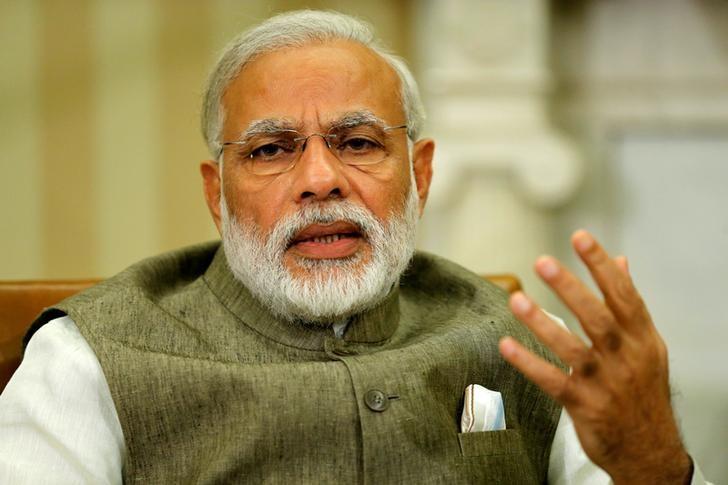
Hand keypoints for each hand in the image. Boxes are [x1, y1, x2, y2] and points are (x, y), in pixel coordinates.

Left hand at [499, 230, 691, 483]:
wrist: (650, 450)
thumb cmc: (642, 390)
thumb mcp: (648, 345)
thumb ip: (629, 304)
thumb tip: (621, 261)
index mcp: (642, 338)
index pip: (623, 294)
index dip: (601, 265)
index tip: (580, 237)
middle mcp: (626, 357)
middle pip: (597, 317)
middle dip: (570, 288)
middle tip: (542, 262)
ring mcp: (605, 383)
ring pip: (572, 349)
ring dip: (542, 323)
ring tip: (516, 299)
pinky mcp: (585, 406)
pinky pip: (553, 382)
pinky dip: (529, 363)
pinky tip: (506, 346)